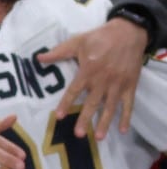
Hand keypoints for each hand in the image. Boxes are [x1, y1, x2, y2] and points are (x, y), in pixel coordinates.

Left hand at [38, 17, 145, 139]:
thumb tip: (38, 58)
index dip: (66, 103)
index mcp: (88, 70)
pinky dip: (126, 117)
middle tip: (78, 134)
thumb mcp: (77, 41)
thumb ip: (58, 52)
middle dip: (85, 119)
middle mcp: (103, 80)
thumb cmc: (100, 37)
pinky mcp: (130, 85)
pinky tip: (122, 130)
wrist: (130, 31)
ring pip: (110, 107)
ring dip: (104, 123)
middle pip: (92, 103)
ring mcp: (117, 84)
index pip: (74, 90)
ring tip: (98, 137)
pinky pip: (129, 104)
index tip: (59, 117)